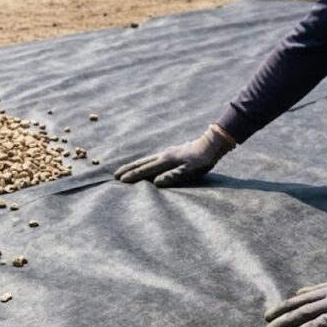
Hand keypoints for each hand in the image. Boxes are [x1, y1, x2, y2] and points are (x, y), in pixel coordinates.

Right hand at [114, 124, 235, 186]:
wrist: (211, 144)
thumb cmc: (202, 160)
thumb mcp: (190, 171)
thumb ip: (173, 176)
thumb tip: (156, 182)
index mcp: (166, 160)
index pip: (146, 169)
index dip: (133, 175)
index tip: (121, 180)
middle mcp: (164, 155)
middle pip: (142, 162)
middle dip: (128, 168)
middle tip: (115, 174)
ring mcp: (167, 153)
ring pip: (146, 160)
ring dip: (134, 165)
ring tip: (125, 170)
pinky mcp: (171, 153)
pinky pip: (153, 159)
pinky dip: (144, 163)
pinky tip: (144, 165)